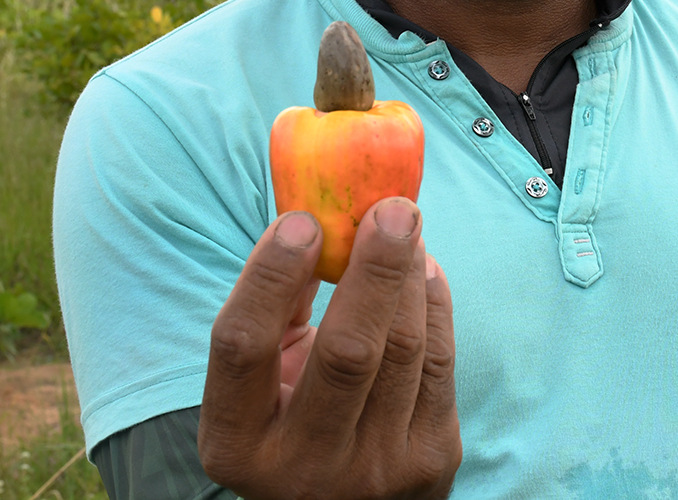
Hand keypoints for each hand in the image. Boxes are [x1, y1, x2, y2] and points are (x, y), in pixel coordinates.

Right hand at [199, 198, 461, 499]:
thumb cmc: (295, 417)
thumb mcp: (263, 382)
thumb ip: (277, 311)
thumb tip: (313, 220)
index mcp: (237, 445)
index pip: (244, 347)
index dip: (269, 275)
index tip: (302, 219)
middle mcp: (303, 467)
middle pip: (347, 349)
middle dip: (374, 268)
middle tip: (390, 208)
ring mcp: (375, 469)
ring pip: (404, 348)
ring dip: (409, 274)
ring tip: (405, 226)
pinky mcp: (431, 459)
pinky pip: (439, 361)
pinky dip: (433, 302)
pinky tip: (424, 268)